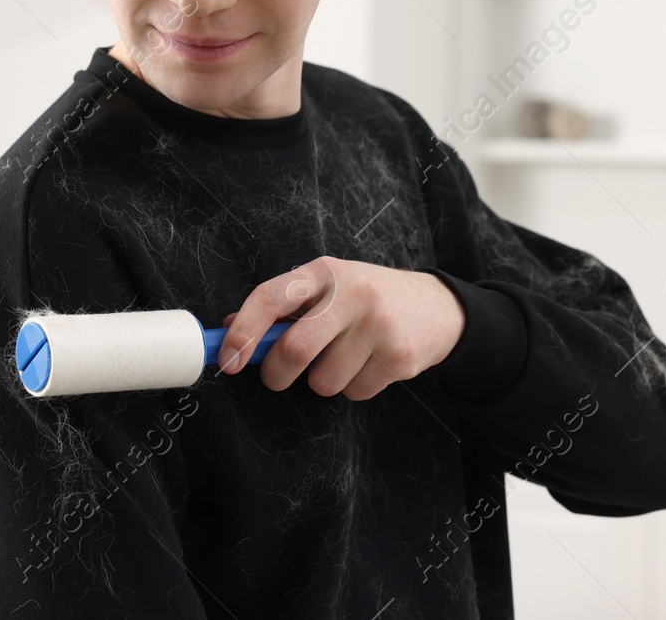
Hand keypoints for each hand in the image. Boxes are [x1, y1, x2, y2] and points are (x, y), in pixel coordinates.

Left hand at [217, 257, 465, 400]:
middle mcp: (351, 293)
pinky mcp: (399, 356)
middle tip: (279, 377)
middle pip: (295, 350)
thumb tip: (228, 330)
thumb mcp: (326, 289)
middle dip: (277, 374)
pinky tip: (369, 363)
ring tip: (342, 358)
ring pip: (323, 381)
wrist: (438, 307)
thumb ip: (281, 308)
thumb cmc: (366, 298)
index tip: (227, 359)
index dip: (243, 331)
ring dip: (322, 381)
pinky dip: (353, 388)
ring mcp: (378, 325)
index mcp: (323, 272)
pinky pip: (354, 393)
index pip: (270, 297)